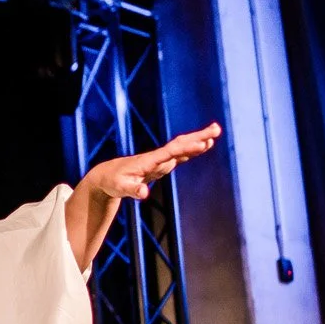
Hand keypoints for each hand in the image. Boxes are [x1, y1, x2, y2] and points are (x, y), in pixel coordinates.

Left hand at [80, 123, 221, 202]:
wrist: (107, 174)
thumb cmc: (114, 181)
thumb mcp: (121, 188)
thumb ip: (133, 190)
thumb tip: (144, 194)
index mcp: (149, 161)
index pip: (171, 153)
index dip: (187, 149)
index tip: (203, 144)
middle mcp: (157, 157)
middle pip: (180, 144)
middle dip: (198, 137)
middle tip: (216, 129)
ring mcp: (160, 159)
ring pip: (182, 146)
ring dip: (198, 139)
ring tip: (216, 131)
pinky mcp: (162, 163)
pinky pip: (180, 153)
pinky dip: (193, 149)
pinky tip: (204, 145)